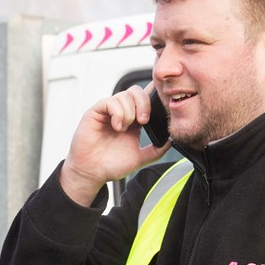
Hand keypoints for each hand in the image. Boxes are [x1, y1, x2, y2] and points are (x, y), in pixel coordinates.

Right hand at [59, 85, 169, 206]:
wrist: (91, 173)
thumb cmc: (110, 165)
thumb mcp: (140, 158)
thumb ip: (157, 150)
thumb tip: (172, 140)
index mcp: (133, 120)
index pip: (145, 98)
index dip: (154, 96)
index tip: (160, 105)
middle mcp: (121, 112)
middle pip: (137, 91)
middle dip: (144, 104)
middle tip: (143, 122)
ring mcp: (108, 111)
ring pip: (125, 95)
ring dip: (129, 112)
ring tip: (123, 129)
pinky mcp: (96, 112)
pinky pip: (111, 101)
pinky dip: (118, 113)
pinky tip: (117, 127)